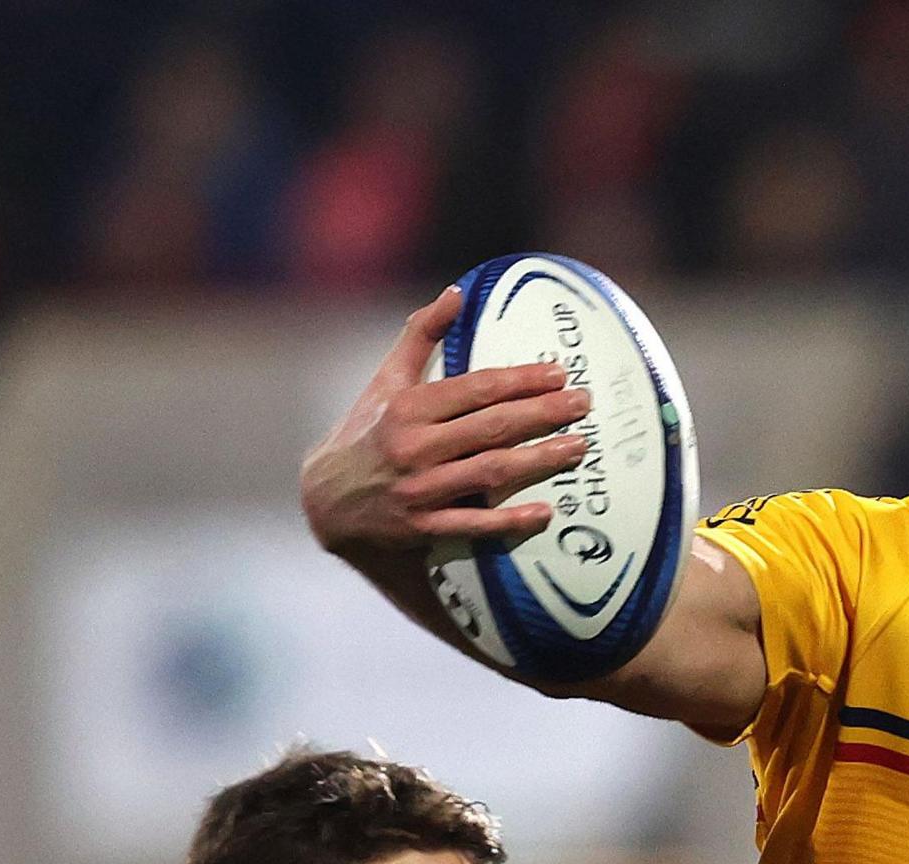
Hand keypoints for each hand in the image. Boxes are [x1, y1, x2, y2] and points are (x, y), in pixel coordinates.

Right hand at [300, 284, 594, 559]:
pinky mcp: (423, 527)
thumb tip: (457, 292)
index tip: (558, 373)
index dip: (520, 380)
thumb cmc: (366, 431)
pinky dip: (509, 520)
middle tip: (582, 404)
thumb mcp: (386, 380)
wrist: (326, 499)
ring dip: (538, 460)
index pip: (476, 389)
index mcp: (408, 407)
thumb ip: (421, 335)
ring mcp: (420, 490)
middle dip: (542, 414)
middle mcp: (414, 446)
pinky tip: (545, 512)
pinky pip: (474, 523)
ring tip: (578, 448)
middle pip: (491, 427)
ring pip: (490, 471)